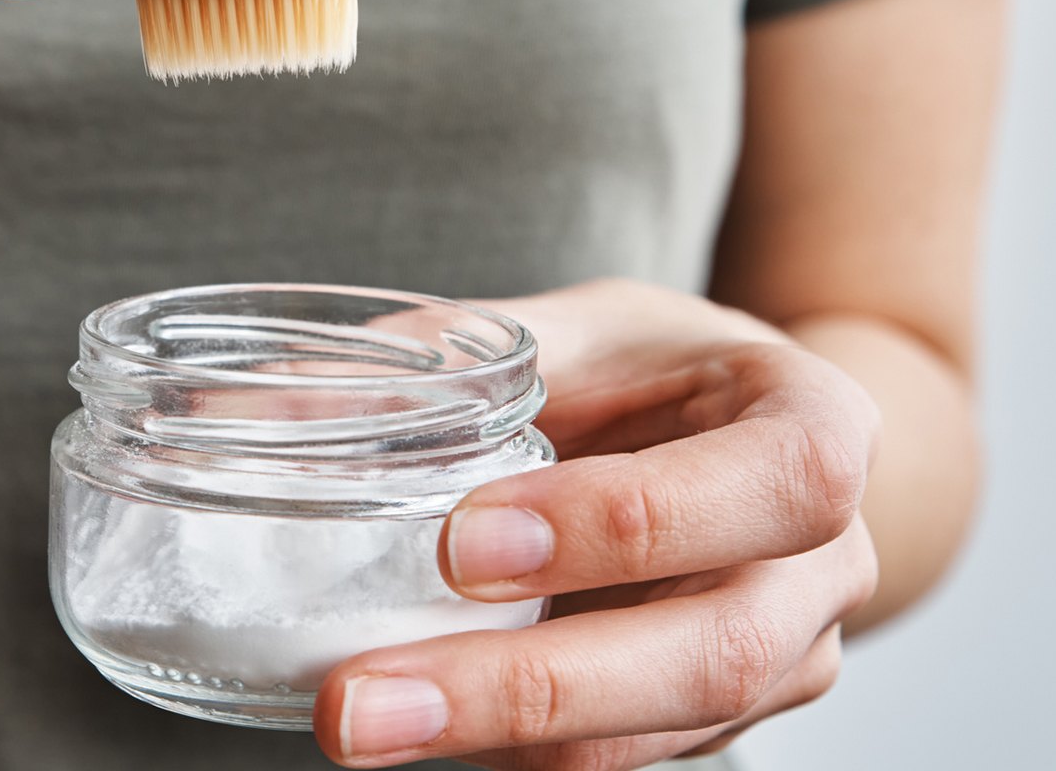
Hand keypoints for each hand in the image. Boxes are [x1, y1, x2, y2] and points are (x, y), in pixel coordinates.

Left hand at [312, 279, 880, 769]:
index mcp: (817, 431)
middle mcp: (824, 564)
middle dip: (525, 686)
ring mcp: (784, 660)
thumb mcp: (580, 328)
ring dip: (498, 740)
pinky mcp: (712, 720)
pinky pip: (616, 755)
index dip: (624, 522)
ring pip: (659, 733)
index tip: (462, 541)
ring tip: (354, 725)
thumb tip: (230, 412)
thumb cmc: (664, 374)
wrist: (753, 446)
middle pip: (713, 652)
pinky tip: (408, 725)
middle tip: (359, 699)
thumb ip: (441, 357)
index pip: (770, 485)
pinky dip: (507, 749)